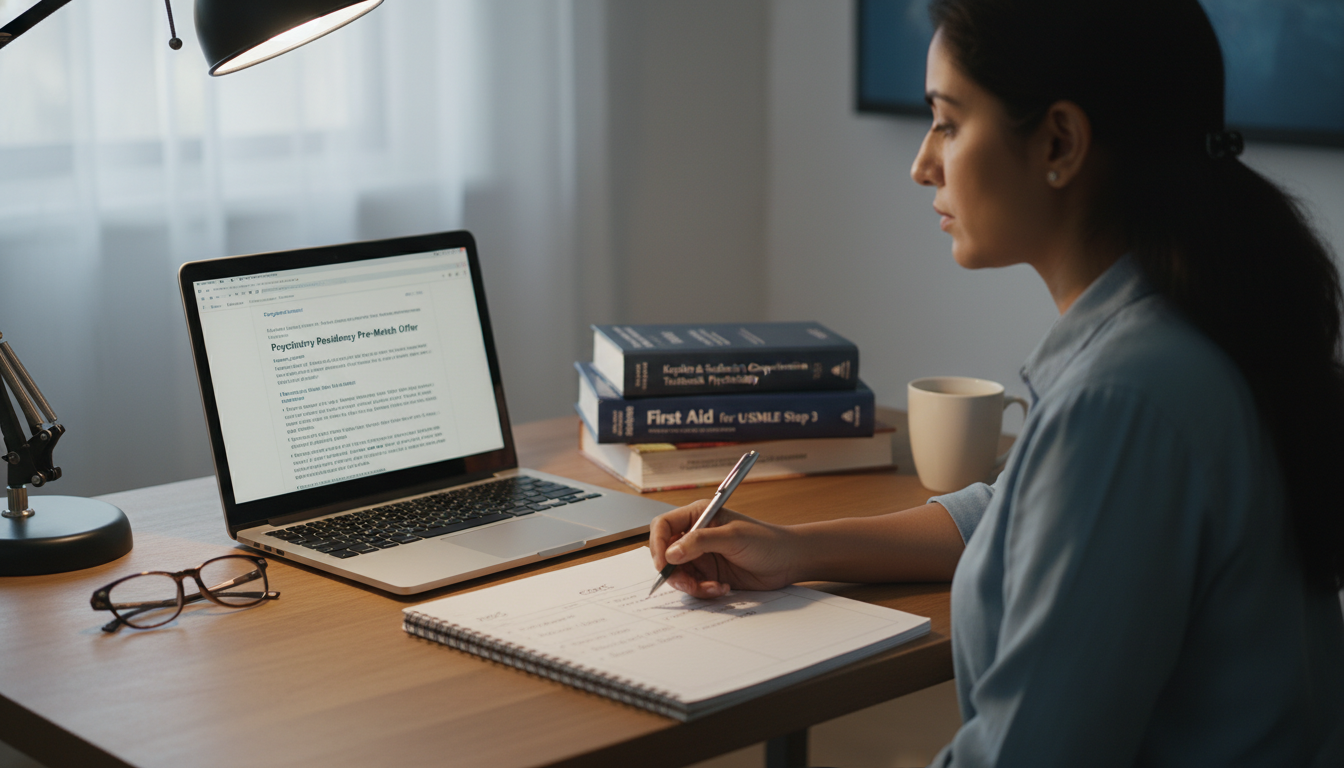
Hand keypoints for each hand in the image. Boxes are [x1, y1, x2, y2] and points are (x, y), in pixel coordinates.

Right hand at [649, 499, 798, 597]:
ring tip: (713, 587)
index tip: (663, 563)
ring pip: (678, 574)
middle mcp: (696, 535)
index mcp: (698, 515)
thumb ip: (700, 542)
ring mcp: (702, 556)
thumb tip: (671, 553)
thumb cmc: (766, 540)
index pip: (663, 526)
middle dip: (674, 572)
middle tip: (689, 584)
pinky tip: (722, 588)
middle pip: (666, 554)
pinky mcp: (709, 574)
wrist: (788, 561)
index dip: (657, 544)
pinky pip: (694, 586)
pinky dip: (703, 591)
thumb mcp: (732, 537)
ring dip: (691, 585)